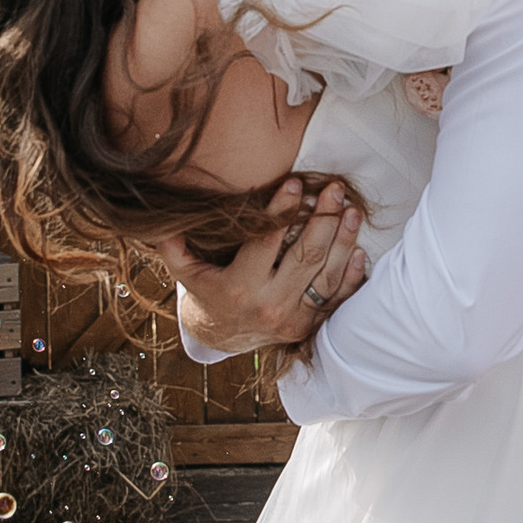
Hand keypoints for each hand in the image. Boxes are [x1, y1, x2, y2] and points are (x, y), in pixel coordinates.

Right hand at [171, 178, 365, 355]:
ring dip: (343, 240)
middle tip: (335, 188)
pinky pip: (335, 299)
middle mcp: (268, 304)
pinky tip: (359, 249)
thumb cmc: (207, 293)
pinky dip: (350, 275)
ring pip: (325, 275)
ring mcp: (292, 318)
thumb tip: (163, 218)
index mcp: (237, 287)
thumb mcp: (186, 272)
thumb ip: (176, 245)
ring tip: (352, 210)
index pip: (265, 242)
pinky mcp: (308, 326)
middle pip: (304, 256)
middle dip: (323, 218)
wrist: (222, 338)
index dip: (281, 211)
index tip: (296, 184)